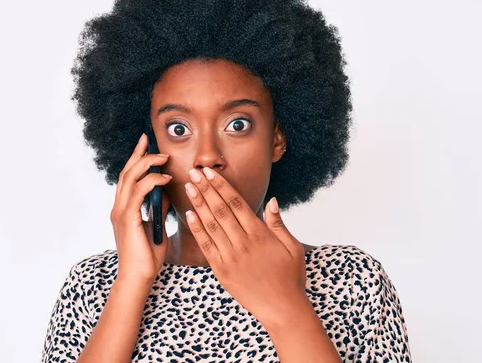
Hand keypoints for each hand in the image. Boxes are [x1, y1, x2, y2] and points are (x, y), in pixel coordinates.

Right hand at [109, 133, 172, 283]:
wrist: (139, 278)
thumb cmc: (148, 256)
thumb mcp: (158, 226)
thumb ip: (158, 208)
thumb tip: (165, 191)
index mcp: (124, 209)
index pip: (128, 177)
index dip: (136, 158)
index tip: (145, 143)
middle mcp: (119, 208)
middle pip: (126, 172)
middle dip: (138, 154)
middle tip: (149, 140)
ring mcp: (121, 212)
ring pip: (130, 178)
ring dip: (147, 164)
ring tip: (163, 158)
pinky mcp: (127, 219)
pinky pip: (138, 193)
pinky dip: (152, 182)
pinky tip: (166, 179)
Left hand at [183, 167, 307, 326]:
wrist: (282, 309)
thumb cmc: (290, 277)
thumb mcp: (292, 247)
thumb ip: (278, 223)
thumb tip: (272, 200)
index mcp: (260, 234)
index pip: (236, 203)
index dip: (221, 185)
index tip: (210, 172)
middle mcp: (243, 243)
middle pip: (220, 209)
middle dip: (206, 189)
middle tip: (194, 172)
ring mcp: (230, 257)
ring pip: (211, 225)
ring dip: (198, 204)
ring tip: (189, 187)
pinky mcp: (222, 271)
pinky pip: (206, 246)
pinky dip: (197, 230)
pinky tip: (189, 215)